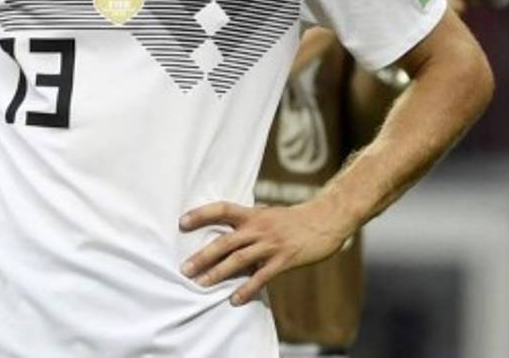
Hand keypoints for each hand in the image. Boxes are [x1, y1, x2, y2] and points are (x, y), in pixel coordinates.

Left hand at [179, 198, 351, 304]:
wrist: (326, 220)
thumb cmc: (295, 218)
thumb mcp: (269, 214)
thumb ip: (250, 220)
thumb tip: (230, 224)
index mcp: (253, 214)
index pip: (221, 209)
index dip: (201, 214)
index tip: (182, 222)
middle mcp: (259, 227)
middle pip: (225, 241)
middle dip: (203, 256)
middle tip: (185, 269)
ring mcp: (271, 244)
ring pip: (239, 259)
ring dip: (218, 273)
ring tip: (201, 283)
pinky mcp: (284, 259)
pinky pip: (262, 276)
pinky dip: (247, 289)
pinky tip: (234, 299)